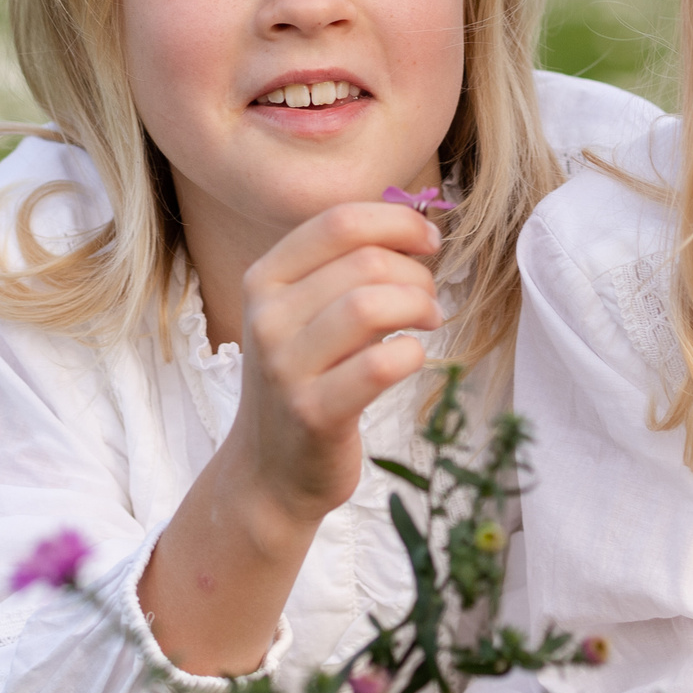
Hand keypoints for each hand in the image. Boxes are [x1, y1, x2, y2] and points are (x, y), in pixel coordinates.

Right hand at [225, 201, 447, 523]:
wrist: (270, 470)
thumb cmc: (307, 377)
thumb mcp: (305, 312)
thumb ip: (347, 266)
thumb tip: (417, 223)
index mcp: (264, 278)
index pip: (338, 221)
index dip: (398, 222)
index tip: (428, 241)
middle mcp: (267, 318)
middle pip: (365, 262)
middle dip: (416, 273)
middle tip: (427, 300)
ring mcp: (286, 367)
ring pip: (371, 305)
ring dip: (419, 306)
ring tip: (427, 322)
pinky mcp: (314, 413)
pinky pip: (381, 364)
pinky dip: (413, 354)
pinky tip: (411, 358)